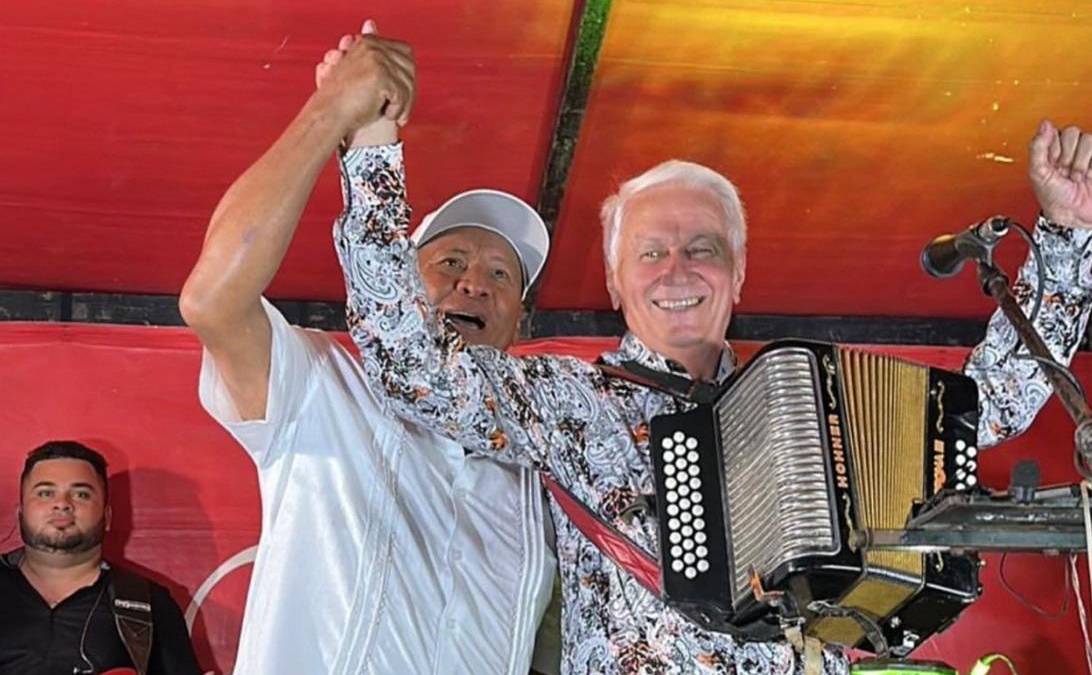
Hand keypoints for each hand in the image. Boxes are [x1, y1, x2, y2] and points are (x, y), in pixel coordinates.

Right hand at [314, 20, 414, 145]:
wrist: (327, 115)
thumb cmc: (344, 99)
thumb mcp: (361, 72)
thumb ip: (375, 57)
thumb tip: (373, 26)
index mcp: (368, 41)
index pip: (405, 52)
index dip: (407, 74)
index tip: (403, 94)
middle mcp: (372, 45)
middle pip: (409, 67)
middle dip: (410, 91)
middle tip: (404, 111)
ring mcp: (376, 58)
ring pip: (407, 82)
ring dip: (405, 104)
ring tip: (396, 115)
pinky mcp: (379, 75)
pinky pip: (401, 94)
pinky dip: (398, 109)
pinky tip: (388, 117)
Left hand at [1028, 120, 1091, 228]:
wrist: (1077, 215)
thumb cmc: (1056, 200)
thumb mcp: (1038, 174)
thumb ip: (1038, 148)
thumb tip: (1044, 125)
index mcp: (1048, 154)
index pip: (1051, 132)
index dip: (1052, 147)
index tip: (1052, 162)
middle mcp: (1067, 152)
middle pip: (1071, 132)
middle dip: (1067, 154)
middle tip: (1065, 170)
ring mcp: (1085, 156)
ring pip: (1087, 139)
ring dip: (1081, 161)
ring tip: (1077, 176)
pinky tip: (1088, 174)